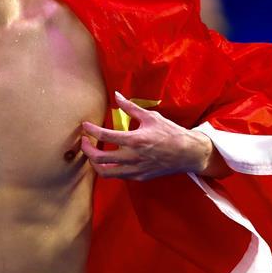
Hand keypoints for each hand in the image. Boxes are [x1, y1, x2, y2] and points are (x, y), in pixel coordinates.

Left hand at [80, 91, 222, 180]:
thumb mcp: (150, 117)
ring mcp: (135, 170)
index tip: (85, 126)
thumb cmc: (170, 133)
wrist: (187, 153)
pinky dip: (109, 168)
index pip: (104, 135)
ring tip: (92, 153)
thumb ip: (130, 108)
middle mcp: (132, 157)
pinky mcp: (139, 177)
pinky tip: (109, 159)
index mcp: (134, 140)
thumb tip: (117, 95)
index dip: (90, 130)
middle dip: (86, 149)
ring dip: (94, 162)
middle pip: (98, 158)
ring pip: (105, 172)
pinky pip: (118, 175)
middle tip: (84, 141)